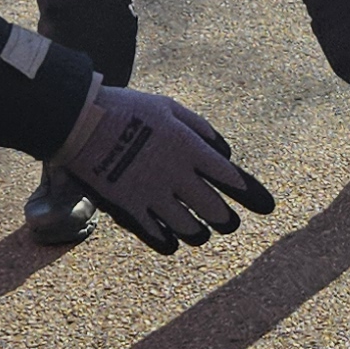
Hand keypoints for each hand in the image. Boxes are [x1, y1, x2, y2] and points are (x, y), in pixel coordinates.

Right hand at [58, 84, 277, 251]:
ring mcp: (153, 194)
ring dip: (199, 233)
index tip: (268, 207)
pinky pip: (157, 235)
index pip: (232, 179)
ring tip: (200, 232)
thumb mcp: (169, 107)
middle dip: (227, 221)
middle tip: (228, 222)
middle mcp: (177, 176)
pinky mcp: (129, 207)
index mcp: (190, 149)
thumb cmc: (128, 108)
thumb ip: (200, 130)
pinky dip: (169, 241)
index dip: (253, 196)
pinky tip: (172, 241)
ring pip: (190, 229)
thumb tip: (224, 152)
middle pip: (216, 212)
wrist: (82, 120)